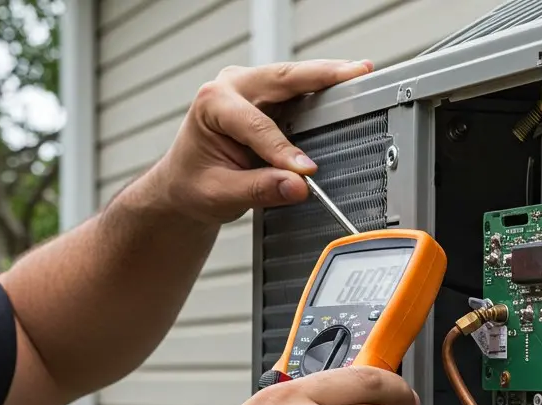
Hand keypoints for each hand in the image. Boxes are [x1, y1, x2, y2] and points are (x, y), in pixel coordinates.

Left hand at [141, 59, 374, 225]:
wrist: (182, 184)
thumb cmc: (192, 185)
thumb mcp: (220, 194)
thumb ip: (259, 190)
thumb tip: (297, 186)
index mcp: (212, 103)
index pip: (256, 125)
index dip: (283, 149)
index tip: (307, 171)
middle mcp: (231, 86)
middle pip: (283, 77)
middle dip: (322, 75)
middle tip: (356, 74)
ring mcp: (249, 87)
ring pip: (294, 77)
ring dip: (327, 76)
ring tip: (359, 74)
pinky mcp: (266, 96)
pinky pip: (298, 89)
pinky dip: (323, 87)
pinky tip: (346, 87)